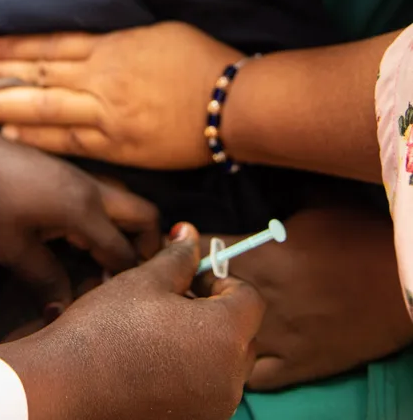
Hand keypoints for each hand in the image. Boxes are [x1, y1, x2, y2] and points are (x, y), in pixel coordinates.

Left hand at [0, 22, 241, 168]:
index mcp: (112, 48)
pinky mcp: (119, 146)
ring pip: (46, 110)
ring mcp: (108, 115)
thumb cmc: (203, 60)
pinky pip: (71, 142)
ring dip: (5, 109)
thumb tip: (92, 46)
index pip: (52, 46)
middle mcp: (103, 79)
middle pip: (39, 77)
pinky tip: (11, 138)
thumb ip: (118, 43)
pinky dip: (38, 139)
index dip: (16, 48)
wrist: (236, 103)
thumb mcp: (158, 33)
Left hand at [0, 72, 159, 307]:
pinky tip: (75, 238)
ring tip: (101, 263)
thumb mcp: (11, 249)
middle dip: (145, 247)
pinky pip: (98, 193)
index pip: (125, 251)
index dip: (128, 281)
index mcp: (84, 209)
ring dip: (121, 229)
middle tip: (127, 279)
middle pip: (142, 215)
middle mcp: (89, 187)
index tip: (121, 304)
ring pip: (121, 200)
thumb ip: (46, 279)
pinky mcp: (58, 169)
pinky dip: (101, 217)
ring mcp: (75, 174)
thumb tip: (64, 308)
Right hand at [0, 223, 264, 419]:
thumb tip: (191, 235)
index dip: (221, 280)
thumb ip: (179, 257)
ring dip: (205, 345)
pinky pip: (207, 393)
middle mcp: (230, 380)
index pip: (250, 298)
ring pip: (225, 367)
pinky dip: (191, 376)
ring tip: (160, 333)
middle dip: (215, 313)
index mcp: (225, 336)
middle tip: (173, 302)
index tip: (190, 278)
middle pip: (243, 336)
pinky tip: (153, 363)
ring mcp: (213, 410)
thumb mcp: (145, 280)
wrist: (63, 386)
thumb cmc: (105, 329)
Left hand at [199, 206, 412, 389]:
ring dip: (208, 328)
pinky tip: (238, 349)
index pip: (201, 250)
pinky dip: (239, 364)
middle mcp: (262, 296)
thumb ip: (271, 213)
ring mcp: (278, 335)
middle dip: (191, 285)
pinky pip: (253, 375)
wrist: (400, 284)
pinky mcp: (298, 365)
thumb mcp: (311, 210)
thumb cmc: (358, 237)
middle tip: (192, 279)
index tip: (185, 244)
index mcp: (261, 254)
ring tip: (207, 317)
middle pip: (200, 294)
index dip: (188, 247)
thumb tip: (248, 201)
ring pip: (220, 339)